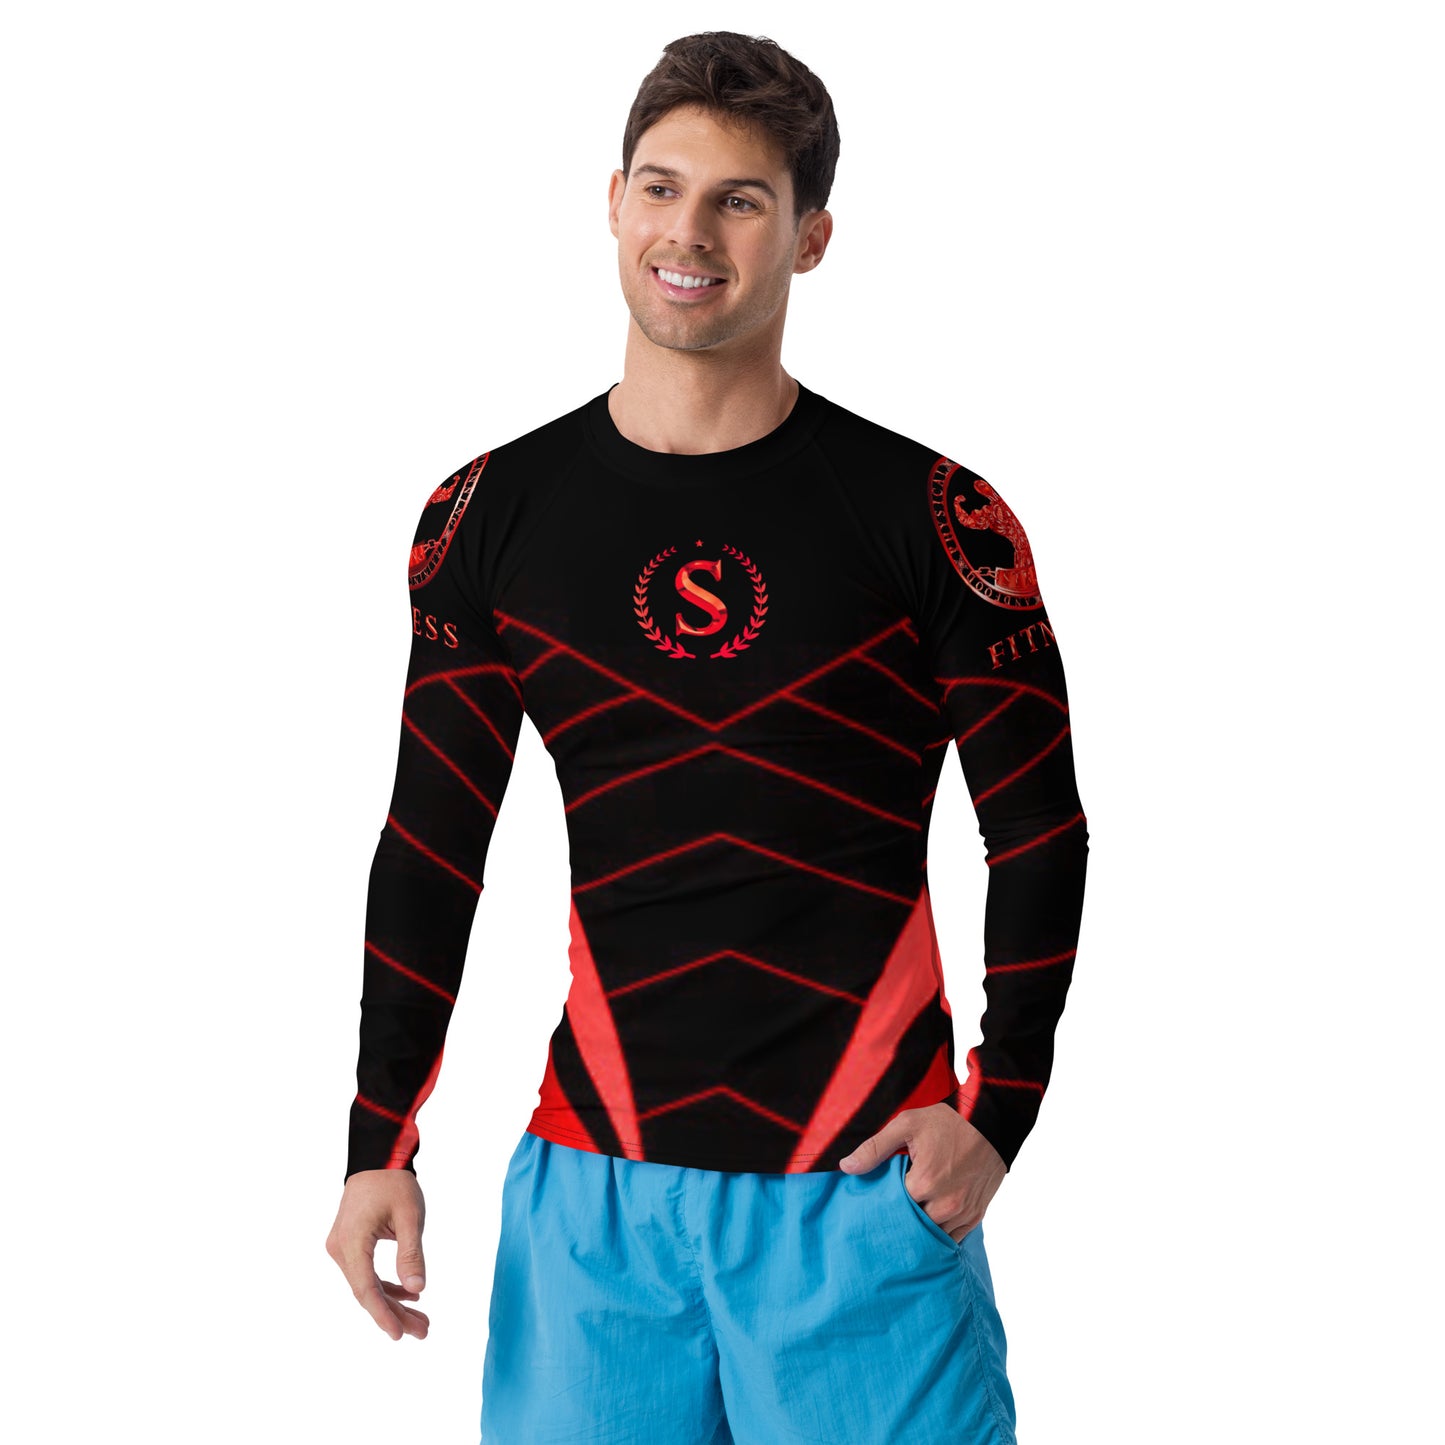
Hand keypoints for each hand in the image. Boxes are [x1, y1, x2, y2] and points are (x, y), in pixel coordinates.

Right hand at [326, 1168, 430, 1340]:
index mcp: (352, 1242)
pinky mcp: (349, 1244)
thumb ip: (411, 1253)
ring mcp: (342, 1247)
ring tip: (420, 1320)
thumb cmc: (394, 1183)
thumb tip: (417, 1290)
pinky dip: (385, 1286)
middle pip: (367, 1291)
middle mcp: (341, 1249)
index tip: (398, 1336)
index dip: (382, 1314)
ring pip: (367, 1285)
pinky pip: (366, 1273)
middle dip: (394, 1314)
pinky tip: (407, 1295)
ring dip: (392, 1302)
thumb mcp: (410, 1216)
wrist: (378, 1157)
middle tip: (423, 1331)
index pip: (366, 1289)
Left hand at [837, 1103, 1005, 1240]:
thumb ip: (875, 1148)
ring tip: (908, 1216)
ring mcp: (962, 1212)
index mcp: (924, 1182)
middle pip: (911, 1224)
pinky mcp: (976, 1215)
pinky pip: (953, 1238)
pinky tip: (928, 1224)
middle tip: (889, 1210)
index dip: (883, 1201)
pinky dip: (940, 1234)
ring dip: (920, 1228)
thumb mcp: (907, 1125)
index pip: (892, 1206)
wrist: (992, 1124)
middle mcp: (944, 1204)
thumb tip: (846, 1167)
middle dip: (900, 1217)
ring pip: (932, 1235)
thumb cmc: (949, 1122)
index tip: (877, 1196)